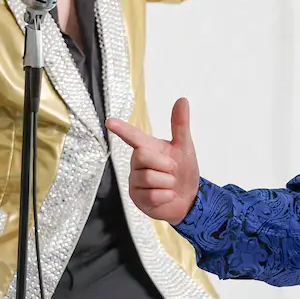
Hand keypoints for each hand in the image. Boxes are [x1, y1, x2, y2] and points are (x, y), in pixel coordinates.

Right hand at [105, 98, 199, 222]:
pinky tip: (166, 195)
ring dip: (167, 183)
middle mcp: (137, 163)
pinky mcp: (136, 198)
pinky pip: (151, 195)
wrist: (189, 198)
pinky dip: (165, 196)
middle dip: (164, 165)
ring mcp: (135, 181)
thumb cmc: (183, 171)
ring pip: (149, 178)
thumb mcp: (185, 147)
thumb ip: (180, 125)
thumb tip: (182, 100)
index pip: (133, 137)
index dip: (122, 129)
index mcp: (147, 148)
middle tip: (172, 170)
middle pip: (143, 156)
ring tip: (169, 184)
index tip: (110, 122)